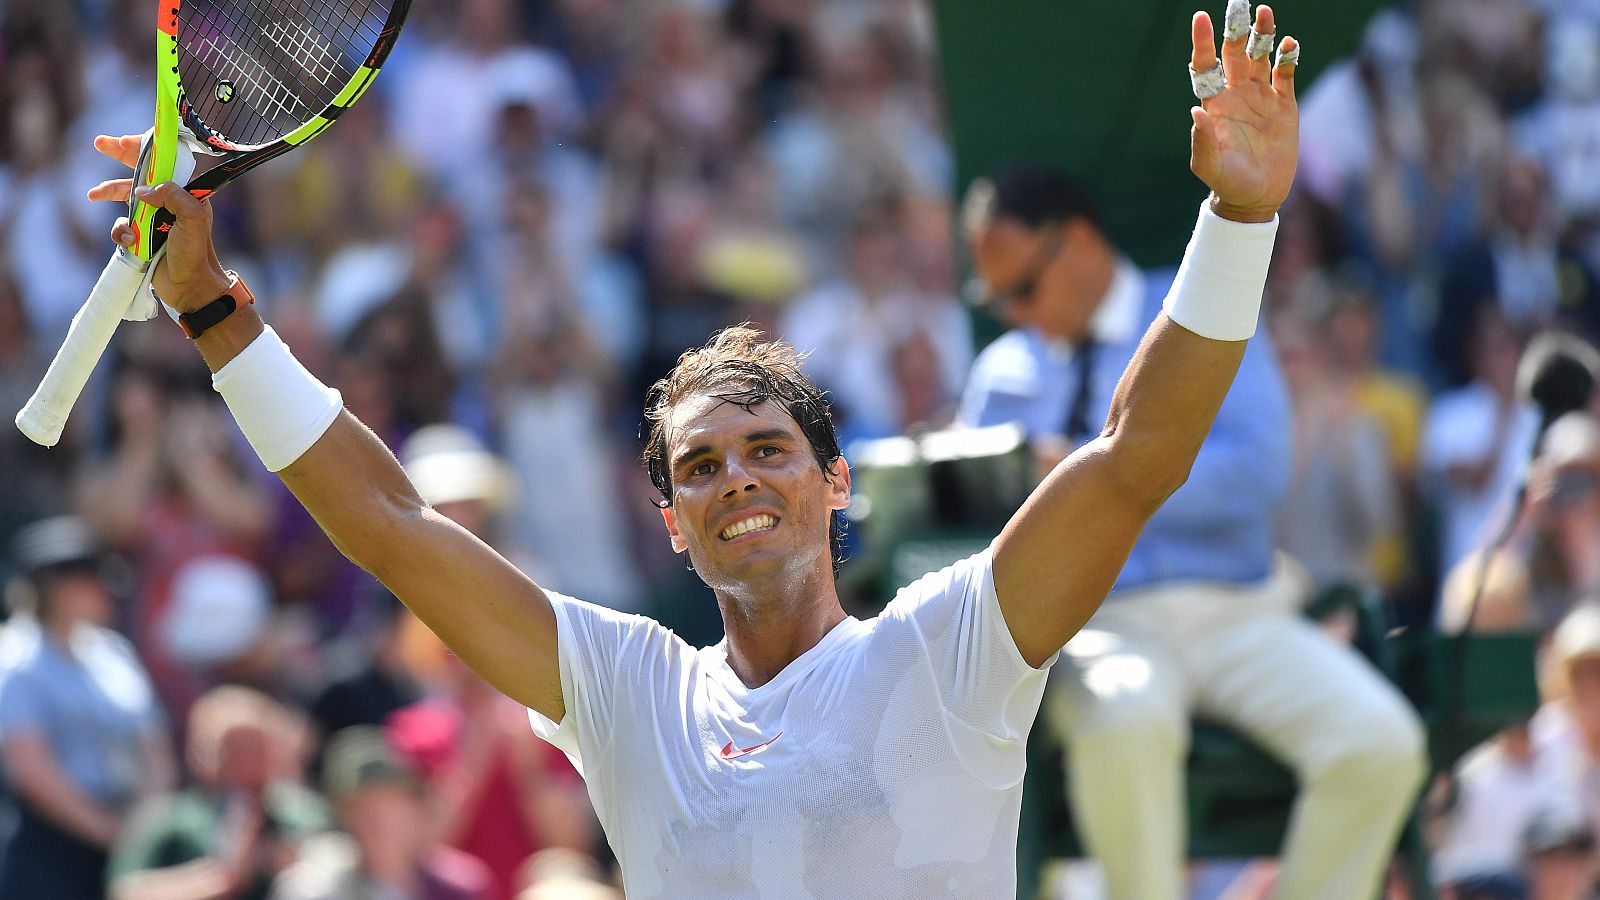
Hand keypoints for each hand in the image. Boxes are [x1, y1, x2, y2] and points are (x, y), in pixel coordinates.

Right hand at [86, 134, 231, 311]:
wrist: (189, 285)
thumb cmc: (196, 250)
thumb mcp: (192, 217)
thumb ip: (172, 195)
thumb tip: (142, 191)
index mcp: (183, 192)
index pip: (163, 162)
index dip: (143, 148)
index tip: (124, 140)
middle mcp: (167, 200)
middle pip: (140, 171)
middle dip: (120, 155)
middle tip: (100, 142)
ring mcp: (152, 217)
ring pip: (125, 196)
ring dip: (109, 192)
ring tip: (93, 195)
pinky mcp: (141, 235)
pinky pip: (122, 225)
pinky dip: (121, 231)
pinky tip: (131, 241)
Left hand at [1188, 3, 1298, 221]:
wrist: (1257, 197)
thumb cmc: (1228, 183)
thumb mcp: (1211, 166)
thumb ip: (1203, 141)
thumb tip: (1195, 112)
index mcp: (1214, 105)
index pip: (1206, 66)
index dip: (1203, 42)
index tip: (1201, 18)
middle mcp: (1236, 94)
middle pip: (1234, 53)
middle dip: (1235, 29)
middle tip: (1239, 3)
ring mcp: (1260, 97)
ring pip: (1260, 56)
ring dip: (1262, 34)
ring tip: (1264, 12)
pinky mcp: (1283, 105)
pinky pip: (1285, 73)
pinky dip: (1287, 57)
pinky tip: (1288, 44)